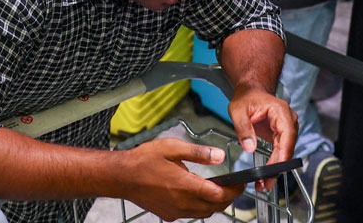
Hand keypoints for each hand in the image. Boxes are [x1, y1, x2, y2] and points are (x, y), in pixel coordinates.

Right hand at [121, 138, 245, 219]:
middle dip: (228, 198)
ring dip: (214, 204)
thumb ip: (198, 153)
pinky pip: (191, 214)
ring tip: (217, 189)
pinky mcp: (169, 215)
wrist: (122, 177)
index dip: (234, 190)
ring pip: (204, 213)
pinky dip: (199, 207)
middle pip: (215, 207)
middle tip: (233, 186)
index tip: (241, 183)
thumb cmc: (144, 160)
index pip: (220, 194)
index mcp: (186, 186)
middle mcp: (183, 203)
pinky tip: (195, 194)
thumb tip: (220, 156)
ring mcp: (175, 211)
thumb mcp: (172, 147)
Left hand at [227, 86, 297, 193]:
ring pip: (285, 152)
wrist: (250, 92)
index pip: (287, 135)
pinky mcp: (281, 135)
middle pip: (287, 147)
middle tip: (266, 182)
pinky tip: (267, 175)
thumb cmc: (246, 98)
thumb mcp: (238, 111)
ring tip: (265, 183)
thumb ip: (243, 128)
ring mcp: (287, 128)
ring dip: (276, 168)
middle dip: (278, 166)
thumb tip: (249, 147)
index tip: (276, 168)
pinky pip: (280, 151)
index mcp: (281, 111)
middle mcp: (288, 120)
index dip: (283, 153)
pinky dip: (274, 163)